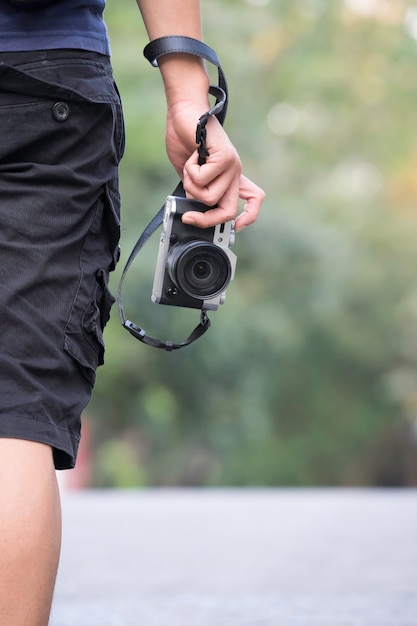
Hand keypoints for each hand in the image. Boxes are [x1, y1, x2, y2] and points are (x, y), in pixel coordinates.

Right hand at [165, 102, 264, 231]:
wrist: (184, 112)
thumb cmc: (184, 140)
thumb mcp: (189, 176)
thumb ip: (195, 193)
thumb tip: (190, 214)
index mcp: (229, 176)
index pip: (254, 199)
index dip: (249, 216)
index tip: (237, 226)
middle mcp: (234, 172)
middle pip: (227, 211)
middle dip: (205, 220)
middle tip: (187, 216)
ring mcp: (232, 165)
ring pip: (210, 198)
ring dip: (191, 187)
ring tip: (189, 169)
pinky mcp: (225, 157)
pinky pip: (203, 180)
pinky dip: (190, 172)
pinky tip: (192, 156)